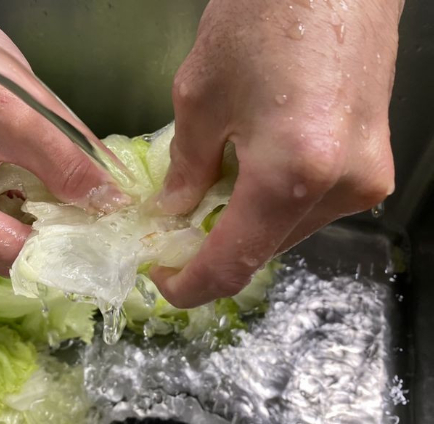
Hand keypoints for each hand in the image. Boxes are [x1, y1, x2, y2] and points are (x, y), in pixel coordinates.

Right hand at [0, 0, 125, 274]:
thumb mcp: (23, 115)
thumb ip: (69, 165)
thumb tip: (111, 204)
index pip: (5, 250)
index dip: (58, 254)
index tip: (101, 247)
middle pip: (2, 250)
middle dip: (52, 244)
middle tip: (98, 234)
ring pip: (3, 234)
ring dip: (44, 226)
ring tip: (84, 216)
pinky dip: (31, 207)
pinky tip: (58, 196)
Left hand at [152, 0, 402, 307]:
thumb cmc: (263, 17)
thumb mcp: (200, 96)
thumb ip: (188, 167)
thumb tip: (178, 209)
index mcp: (292, 173)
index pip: (234, 262)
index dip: (192, 284)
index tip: (163, 281)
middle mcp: (340, 189)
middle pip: (264, 250)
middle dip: (216, 249)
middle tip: (177, 233)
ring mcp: (364, 179)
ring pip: (288, 230)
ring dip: (246, 224)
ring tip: (212, 193)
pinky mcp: (373, 164)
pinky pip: (311, 206)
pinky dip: (274, 204)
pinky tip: (252, 175)